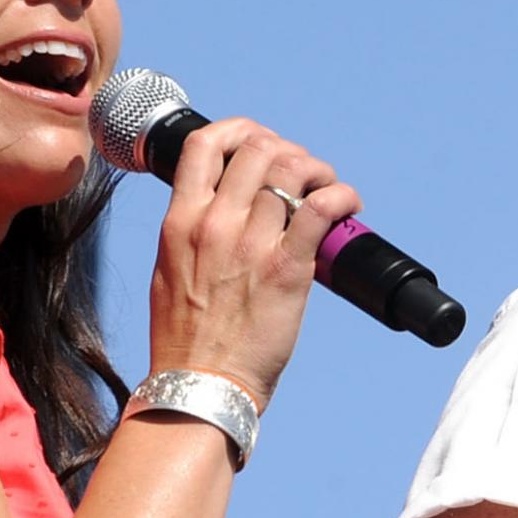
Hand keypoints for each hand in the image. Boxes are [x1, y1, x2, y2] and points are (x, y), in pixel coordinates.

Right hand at [147, 116, 360, 408]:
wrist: (200, 386)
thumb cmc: (186, 340)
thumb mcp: (169, 270)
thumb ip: (190, 233)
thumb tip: (216, 212)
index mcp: (180, 220)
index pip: (206, 144)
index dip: (241, 130)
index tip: (261, 144)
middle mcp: (213, 223)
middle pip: (258, 148)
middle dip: (289, 149)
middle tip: (303, 173)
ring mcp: (250, 244)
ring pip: (292, 170)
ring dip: (319, 170)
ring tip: (327, 189)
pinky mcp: (287, 270)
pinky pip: (321, 210)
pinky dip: (342, 197)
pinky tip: (349, 206)